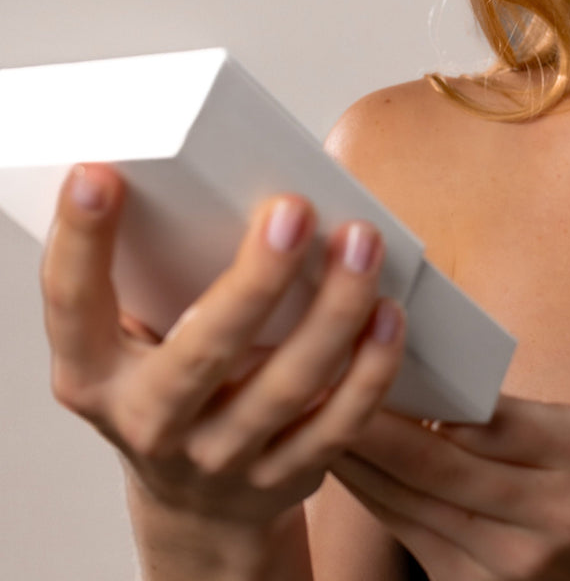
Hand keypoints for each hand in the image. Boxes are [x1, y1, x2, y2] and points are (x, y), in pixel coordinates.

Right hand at [41, 163, 405, 529]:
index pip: (72, 304)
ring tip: (362, 243)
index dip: (80, 241)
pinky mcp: (283, 477)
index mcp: (94, 373)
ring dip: (333, 310)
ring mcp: (218, 456)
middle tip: (294, 209)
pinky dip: (370, 368)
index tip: (99, 175)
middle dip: (255, 278)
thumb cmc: (173, 380)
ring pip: (286, 386)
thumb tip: (238, 177)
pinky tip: (389, 315)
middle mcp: (149, 421)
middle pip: (202, 351)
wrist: (197, 500)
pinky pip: (337, 424)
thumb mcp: (138, 339)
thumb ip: (164, 273)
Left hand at [333, 396, 569, 579]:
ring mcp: (509, 564)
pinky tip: (348, 467)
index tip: (373, 366)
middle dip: (375, 429)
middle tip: (325, 389)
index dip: (423, 403)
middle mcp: (550, 514)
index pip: (488, 422)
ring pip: (413, 504)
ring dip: (360, 464)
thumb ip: (507, 413)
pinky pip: (407, 534)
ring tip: (321, 422)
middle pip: (441, 467)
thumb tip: (424, 383)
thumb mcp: (567, 432)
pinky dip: (372, 496)